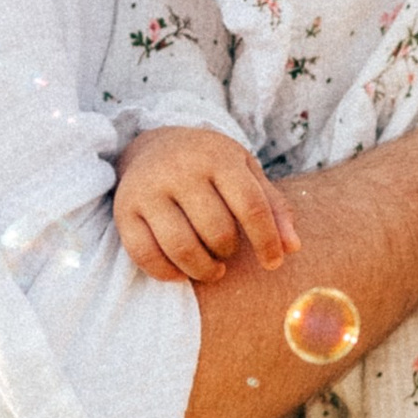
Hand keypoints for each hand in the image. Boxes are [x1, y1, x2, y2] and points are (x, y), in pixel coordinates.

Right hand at [114, 127, 300, 285]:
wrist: (153, 145)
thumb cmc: (210, 165)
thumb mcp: (246, 173)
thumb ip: (272, 207)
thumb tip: (292, 247)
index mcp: (217, 157)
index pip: (251, 206)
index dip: (267, 241)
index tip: (274, 262)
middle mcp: (180, 170)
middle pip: (216, 231)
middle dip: (229, 252)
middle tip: (228, 253)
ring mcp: (148, 190)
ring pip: (182, 247)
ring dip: (203, 269)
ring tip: (212, 269)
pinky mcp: (124, 210)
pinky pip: (146, 255)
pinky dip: (167, 273)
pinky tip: (181, 272)